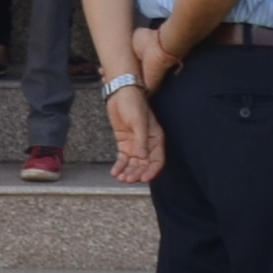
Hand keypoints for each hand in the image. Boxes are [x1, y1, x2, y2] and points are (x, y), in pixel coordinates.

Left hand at [107, 47, 168, 186]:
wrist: (120, 93)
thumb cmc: (134, 103)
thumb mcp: (139, 121)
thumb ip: (141, 140)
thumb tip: (143, 157)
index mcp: (155, 138)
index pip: (157, 159)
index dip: (152, 171)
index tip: (144, 179)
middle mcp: (147, 143)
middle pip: (144, 164)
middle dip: (137, 173)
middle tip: (129, 179)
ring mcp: (135, 143)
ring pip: (134, 163)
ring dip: (128, 171)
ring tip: (121, 178)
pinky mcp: (124, 142)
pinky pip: (123, 157)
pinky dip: (120, 165)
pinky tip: (115, 172)